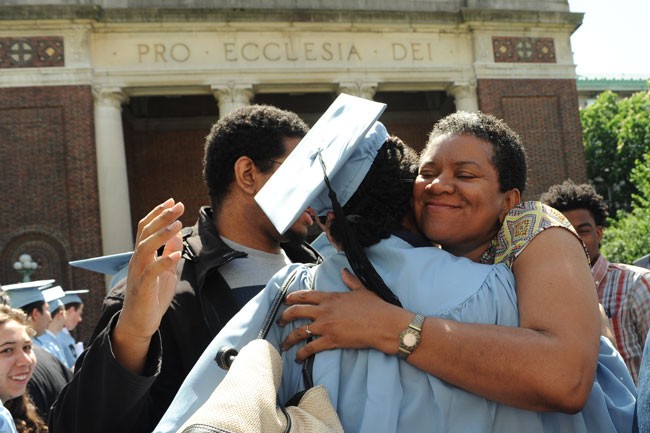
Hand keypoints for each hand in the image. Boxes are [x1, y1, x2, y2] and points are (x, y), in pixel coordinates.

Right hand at [112, 198, 183, 372]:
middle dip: (162, 217)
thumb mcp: (166, 270)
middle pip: (145, 232)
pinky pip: (151, 271)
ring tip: (177, 224)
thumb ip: (169, 251)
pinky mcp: (143, 287)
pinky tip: (176, 254)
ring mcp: (138, 272)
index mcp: (143, 254)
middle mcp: (137, 259)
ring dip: (161, 234)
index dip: (159, 213)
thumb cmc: (152, 296)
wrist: (140, 322)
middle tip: (178, 205)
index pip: (146, 227)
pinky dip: (164, 261)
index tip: (173, 201)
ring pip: (145, 247)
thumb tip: (178, 233)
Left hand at [279, 268, 405, 361]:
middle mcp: (324, 310)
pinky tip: (298, 358)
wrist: (383, 324)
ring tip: (283, 344)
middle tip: (279, 322)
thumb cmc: (375, 307)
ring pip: (299, 331)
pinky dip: (302, 353)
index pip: (306, 295)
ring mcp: (326, 326)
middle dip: (284, 317)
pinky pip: (310, 348)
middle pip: (296, 311)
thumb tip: (343, 271)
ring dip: (288, 338)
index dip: (293, 297)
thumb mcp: (362, 290)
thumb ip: (350, 280)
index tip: (286, 300)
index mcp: (330, 297)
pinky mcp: (331, 341)